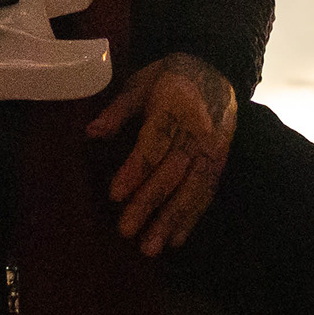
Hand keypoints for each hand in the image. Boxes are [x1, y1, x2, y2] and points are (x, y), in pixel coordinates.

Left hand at [89, 52, 237, 255]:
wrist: (216, 68)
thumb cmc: (169, 78)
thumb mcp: (141, 83)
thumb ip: (118, 110)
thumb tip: (91, 132)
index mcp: (174, 105)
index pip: (154, 143)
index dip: (136, 170)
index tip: (115, 195)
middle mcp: (198, 129)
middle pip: (172, 171)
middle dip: (149, 203)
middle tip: (127, 230)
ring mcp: (213, 147)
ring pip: (192, 187)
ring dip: (171, 219)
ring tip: (151, 246)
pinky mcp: (222, 160)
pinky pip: (207, 191)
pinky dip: (192, 217)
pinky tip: (176, 239)